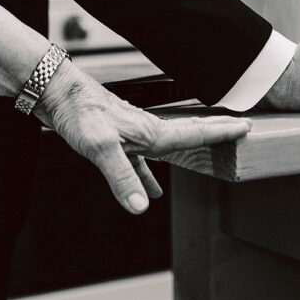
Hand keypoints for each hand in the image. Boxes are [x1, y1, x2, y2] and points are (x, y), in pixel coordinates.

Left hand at [34, 61, 251, 214]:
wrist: (55, 92)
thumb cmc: (78, 113)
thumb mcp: (100, 147)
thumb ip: (123, 177)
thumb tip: (142, 206)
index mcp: (150, 132)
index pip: (194, 133)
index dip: (220, 132)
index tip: (244, 128)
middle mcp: (147, 131)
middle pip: (190, 133)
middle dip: (216, 131)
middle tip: (241, 128)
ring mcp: (132, 135)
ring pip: (170, 145)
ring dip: (191, 147)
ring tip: (209, 152)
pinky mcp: (116, 140)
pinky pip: (142, 160)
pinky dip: (151, 174)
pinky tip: (151, 190)